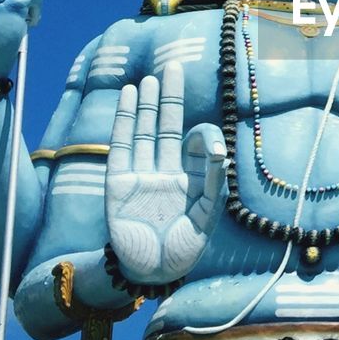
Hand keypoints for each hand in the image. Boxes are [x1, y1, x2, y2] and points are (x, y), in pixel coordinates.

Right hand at [105, 62, 225, 283]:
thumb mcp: (208, 215)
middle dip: (169, 99)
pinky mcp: (118, 184)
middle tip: (172, 67)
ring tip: (148, 78)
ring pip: (143, 132)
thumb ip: (215, 181)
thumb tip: (220, 148)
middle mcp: (165, 173)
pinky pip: (121, 146)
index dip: (203, 136)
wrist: (151, 273)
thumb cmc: (184, 249)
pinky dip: (124, 121)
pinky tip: (127, 98)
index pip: (195, 144)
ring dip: (145, 105)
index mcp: (191, 180)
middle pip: (166, 127)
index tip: (212, 145)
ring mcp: (141, 176)